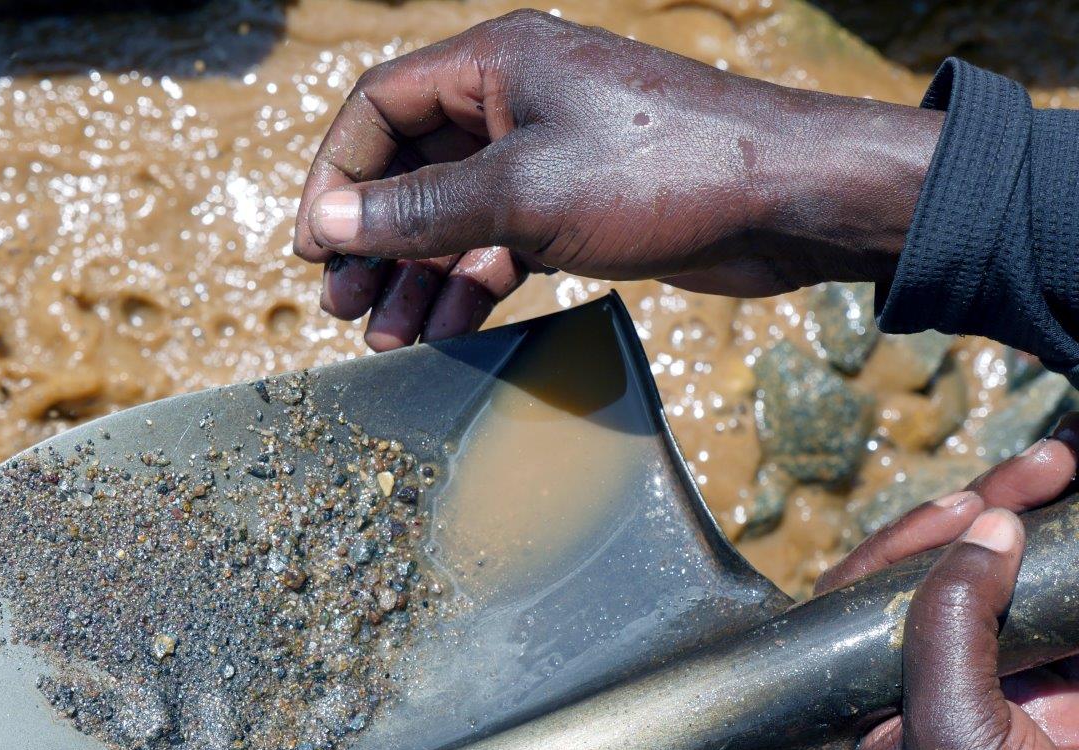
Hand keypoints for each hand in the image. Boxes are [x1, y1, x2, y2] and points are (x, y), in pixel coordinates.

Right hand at [293, 9, 941, 349]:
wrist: (785, 200)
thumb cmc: (657, 171)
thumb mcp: (520, 194)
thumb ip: (418, 212)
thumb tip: (329, 224)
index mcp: (493, 64)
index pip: (379, 110)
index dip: (336, 178)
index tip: (314, 249)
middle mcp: (513, 101)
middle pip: (412, 168)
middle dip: (374, 240)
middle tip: (341, 305)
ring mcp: (547, 154)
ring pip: (455, 214)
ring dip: (418, 275)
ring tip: (385, 336)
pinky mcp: (578, 204)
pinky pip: (501, 242)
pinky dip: (472, 283)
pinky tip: (446, 328)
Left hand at [818, 418, 1078, 749]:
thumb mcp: (949, 736)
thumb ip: (947, 632)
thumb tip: (979, 533)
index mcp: (877, 690)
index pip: (879, 587)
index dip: (920, 533)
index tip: (974, 498)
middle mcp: (934, 678)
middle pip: (949, 567)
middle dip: (992, 508)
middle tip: (1045, 464)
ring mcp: (1005, 681)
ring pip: (1009, 579)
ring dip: (1036, 524)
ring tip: (1066, 469)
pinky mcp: (1065, 691)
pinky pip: (1063, 613)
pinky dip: (1073, 571)